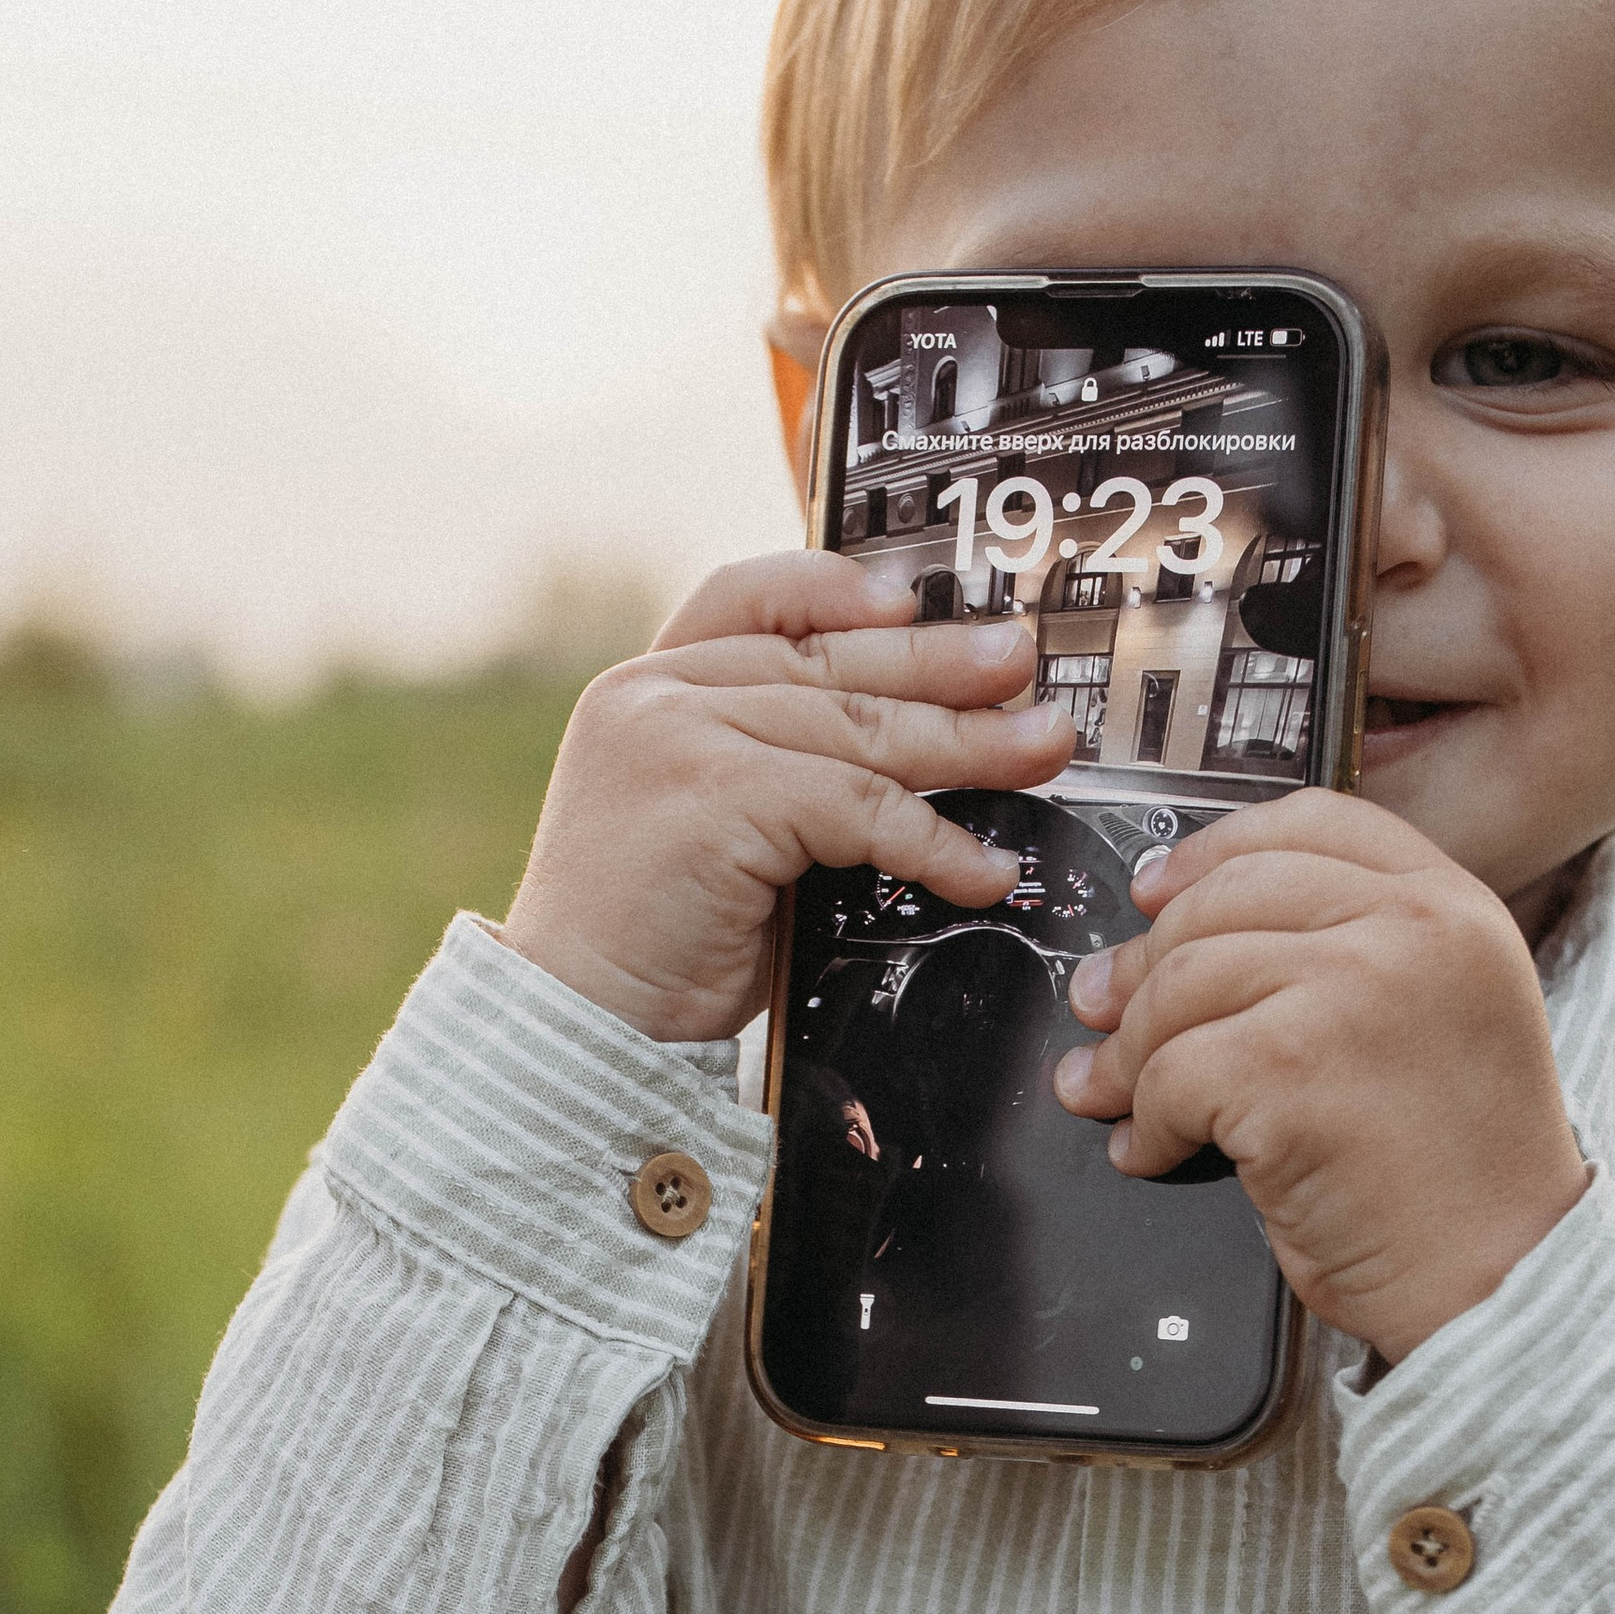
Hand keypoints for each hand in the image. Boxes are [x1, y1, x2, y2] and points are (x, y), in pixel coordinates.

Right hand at [501, 552, 1073, 1042]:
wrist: (575, 1023)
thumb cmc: (652, 949)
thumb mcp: (714, 832)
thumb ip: (777, 774)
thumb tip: (913, 754)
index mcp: (645, 689)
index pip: (748, 597)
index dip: (837, 590)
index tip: (919, 603)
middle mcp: (654, 696)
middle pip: (828, 662)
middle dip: (942, 668)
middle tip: (1024, 669)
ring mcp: (677, 737)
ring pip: (855, 729)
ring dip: (966, 747)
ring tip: (1039, 751)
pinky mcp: (713, 797)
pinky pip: (857, 806)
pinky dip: (934, 840)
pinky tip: (982, 869)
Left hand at [1052, 793, 1590, 1360]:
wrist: (1501, 1279)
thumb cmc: (1459, 1178)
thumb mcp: (1437, 1020)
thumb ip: (1347, 954)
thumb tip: (1177, 933)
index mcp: (1451, 906)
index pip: (1309, 824)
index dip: (1212, 854)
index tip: (1155, 892)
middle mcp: (1411, 929)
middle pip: (1223, 900)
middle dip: (1145, 964)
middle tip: (1103, 1013)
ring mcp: (1352, 990)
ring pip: (1181, 984)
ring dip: (1129, 1052)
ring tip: (1115, 1096)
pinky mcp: (1290, 1068)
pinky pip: (1170, 1073)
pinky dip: (1144, 1122)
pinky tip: (1153, 1150)